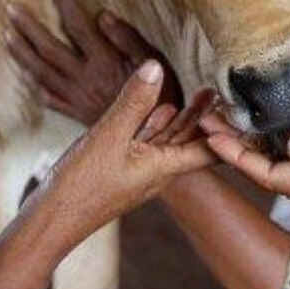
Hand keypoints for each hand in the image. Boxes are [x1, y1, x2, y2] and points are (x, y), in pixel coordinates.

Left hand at [6, 0, 182, 125]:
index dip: (65, 1)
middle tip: (11, 8)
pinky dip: (36, 86)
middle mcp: (85, 79)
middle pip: (49, 49)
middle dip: (28, 27)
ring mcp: (77, 98)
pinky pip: (50, 99)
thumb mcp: (156, 63)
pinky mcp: (77, 114)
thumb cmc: (163, 100)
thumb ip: (128, 39)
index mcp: (105, 62)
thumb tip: (103, 14)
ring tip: (6, 34)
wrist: (152, 144)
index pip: (79, 26)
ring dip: (22, 53)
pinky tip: (28, 78)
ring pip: (41, 72)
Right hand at [39, 62, 215, 246]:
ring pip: (170, 141)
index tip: (239, 106)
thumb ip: (133, 103)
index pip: (210, 150)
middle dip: (207, 116)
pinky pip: (148, 145)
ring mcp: (140, 171)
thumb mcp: (109, 137)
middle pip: (192, 141)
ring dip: (185, 117)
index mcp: (164, 167)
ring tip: (202, 94)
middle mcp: (157, 171)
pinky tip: (162, 111)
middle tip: (221, 90)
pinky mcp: (122, 170)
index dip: (227, 130)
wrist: (50, 221)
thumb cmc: (80, 187)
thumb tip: (155, 67)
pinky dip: (157, 126)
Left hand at [206, 118, 289, 211]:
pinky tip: (265, 128)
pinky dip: (273, 145)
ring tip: (227, 118)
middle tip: (207, 115)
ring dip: (251, 145)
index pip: (270, 174)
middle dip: (234, 147)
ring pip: (279, 167)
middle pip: (266, 172)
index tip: (210, 129)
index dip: (236, 154)